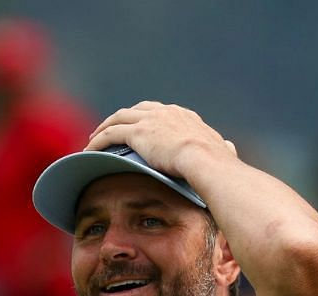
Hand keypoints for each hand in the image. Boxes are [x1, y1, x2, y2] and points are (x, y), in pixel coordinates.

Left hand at [85, 101, 237, 179]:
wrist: (206, 161)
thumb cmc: (217, 162)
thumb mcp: (224, 150)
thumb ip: (224, 147)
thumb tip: (229, 147)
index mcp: (184, 116)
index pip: (161, 113)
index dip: (148, 119)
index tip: (140, 128)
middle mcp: (165, 112)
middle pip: (136, 110)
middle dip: (122, 118)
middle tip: (111, 129)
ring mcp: (149, 120)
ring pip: (118, 119)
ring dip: (104, 128)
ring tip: (93, 139)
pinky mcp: (136, 132)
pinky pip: (110, 134)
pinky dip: (97, 141)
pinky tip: (88, 150)